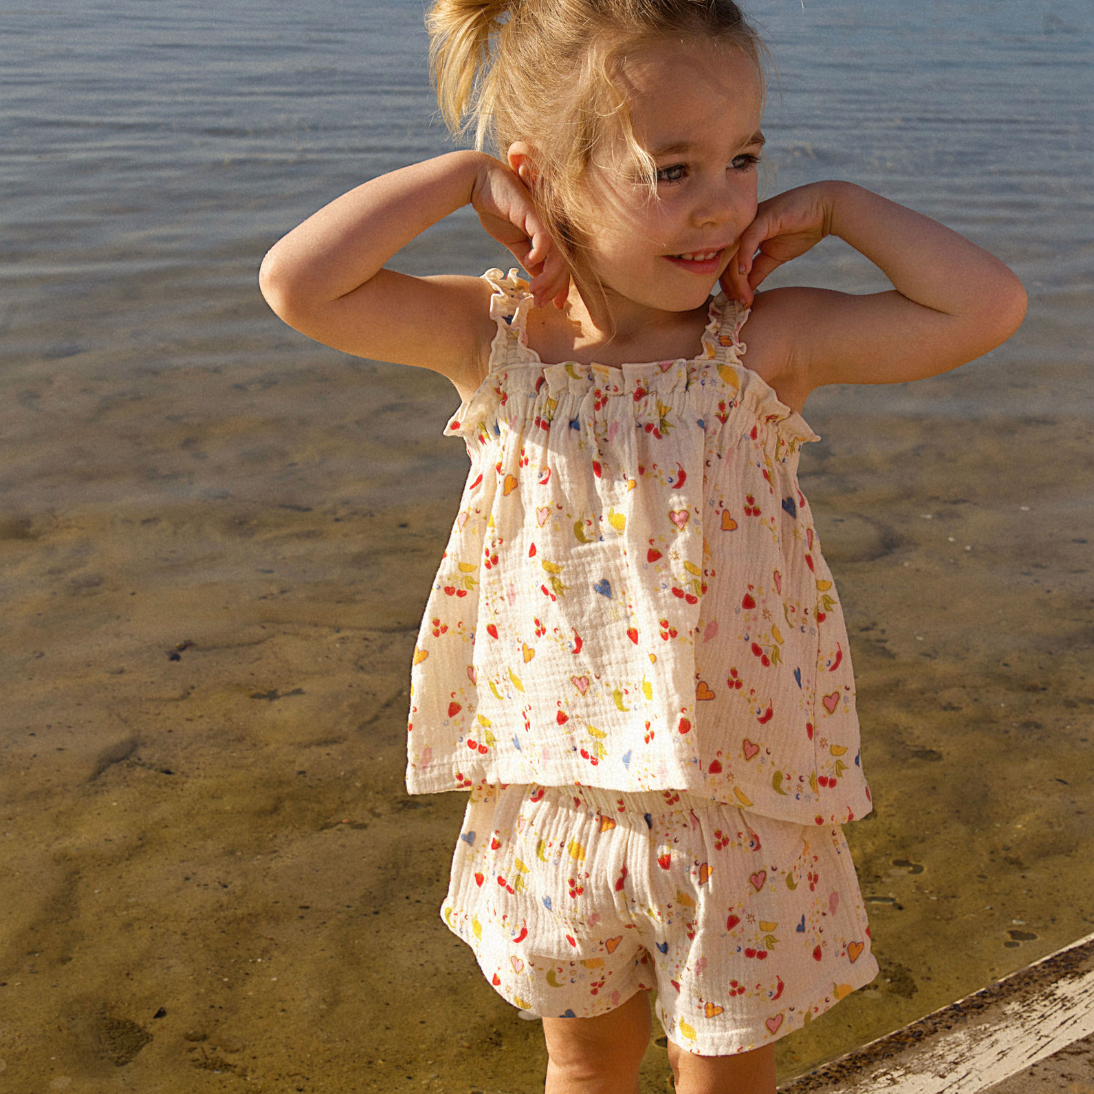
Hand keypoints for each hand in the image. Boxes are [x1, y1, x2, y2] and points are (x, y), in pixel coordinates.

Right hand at [470, 157, 570, 307]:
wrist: (480, 182)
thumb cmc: (498, 208)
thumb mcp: (515, 241)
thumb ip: (527, 258)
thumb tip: (537, 279)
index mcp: (551, 233)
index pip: (563, 265)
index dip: (560, 287)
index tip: (552, 305)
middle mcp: (555, 226)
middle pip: (565, 264)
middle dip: (555, 288)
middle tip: (542, 304)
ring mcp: (547, 219)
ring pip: (558, 256)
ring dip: (548, 278)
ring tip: (535, 291)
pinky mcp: (536, 214)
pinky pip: (546, 240)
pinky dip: (540, 256)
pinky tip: (529, 263)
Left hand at [721, 183, 833, 306]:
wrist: (826, 210)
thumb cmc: (802, 230)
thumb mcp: (775, 256)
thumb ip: (759, 271)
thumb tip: (746, 290)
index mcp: (744, 234)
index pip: (728, 262)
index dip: (729, 284)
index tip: (736, 303)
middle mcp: (744, 226)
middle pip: (727, 259)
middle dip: (731, 286)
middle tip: (739, 305)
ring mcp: (752, 220)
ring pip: (734, 253)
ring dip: (738, 279)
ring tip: (744, 298)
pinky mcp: (763, 217)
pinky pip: (748, 240)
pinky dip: (744, 257)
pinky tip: (745, 273)